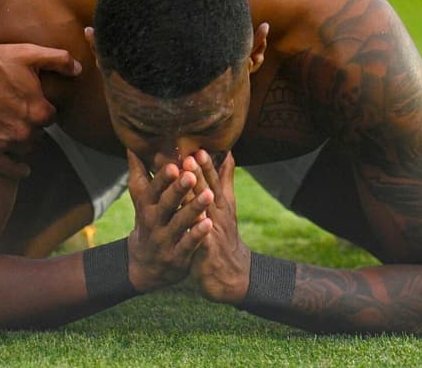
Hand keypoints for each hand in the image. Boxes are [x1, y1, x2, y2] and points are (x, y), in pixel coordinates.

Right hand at [0, 42, 80, 178]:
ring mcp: (6, 143)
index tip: (32, 101)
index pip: (51, 117)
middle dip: (32, 124)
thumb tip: (79, 69)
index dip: (42, 108)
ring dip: (23, 140)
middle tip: (18, 111)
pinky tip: (24, 170)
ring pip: (25, 148)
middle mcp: (26, 131)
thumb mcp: (30, 54)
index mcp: (40, 111)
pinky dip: (17, 170)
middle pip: (39, 134)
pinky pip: (8, 168)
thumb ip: (60, 60)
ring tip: (14, 129)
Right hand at [126, 150, 213, 291]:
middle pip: (166, 205)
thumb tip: (132, 146)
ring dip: (193, 209)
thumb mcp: (142, 200)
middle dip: (178, 190)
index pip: (153, 190)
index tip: (173, 164)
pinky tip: (209, 223)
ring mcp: (165, 240)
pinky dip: (197, 235)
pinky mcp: (177, 257)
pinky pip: (188, 245)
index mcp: (147, 206)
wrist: (145, 265)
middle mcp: (154, 222)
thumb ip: (140, 174)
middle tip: (191, 175)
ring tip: (208, 194)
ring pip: (180, 223)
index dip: (162, 178)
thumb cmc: (149, 222)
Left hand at [189, 150, 250, 304]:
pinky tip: (193, 221)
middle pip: (209, 191)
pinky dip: (199, 229)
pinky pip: (202, 238)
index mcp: (219, 204)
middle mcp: (218, 215)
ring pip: (205, 211)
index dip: (205, 164)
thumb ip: (225, 180)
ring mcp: (214, 232)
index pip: (213, 180)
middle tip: (190, 155)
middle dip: (200, 174)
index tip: (196, 145)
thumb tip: (228, 154)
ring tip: (189, 182)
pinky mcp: (208, 251)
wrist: (233, 275)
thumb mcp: (226, 206)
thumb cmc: (223, 236)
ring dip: (197, 196)